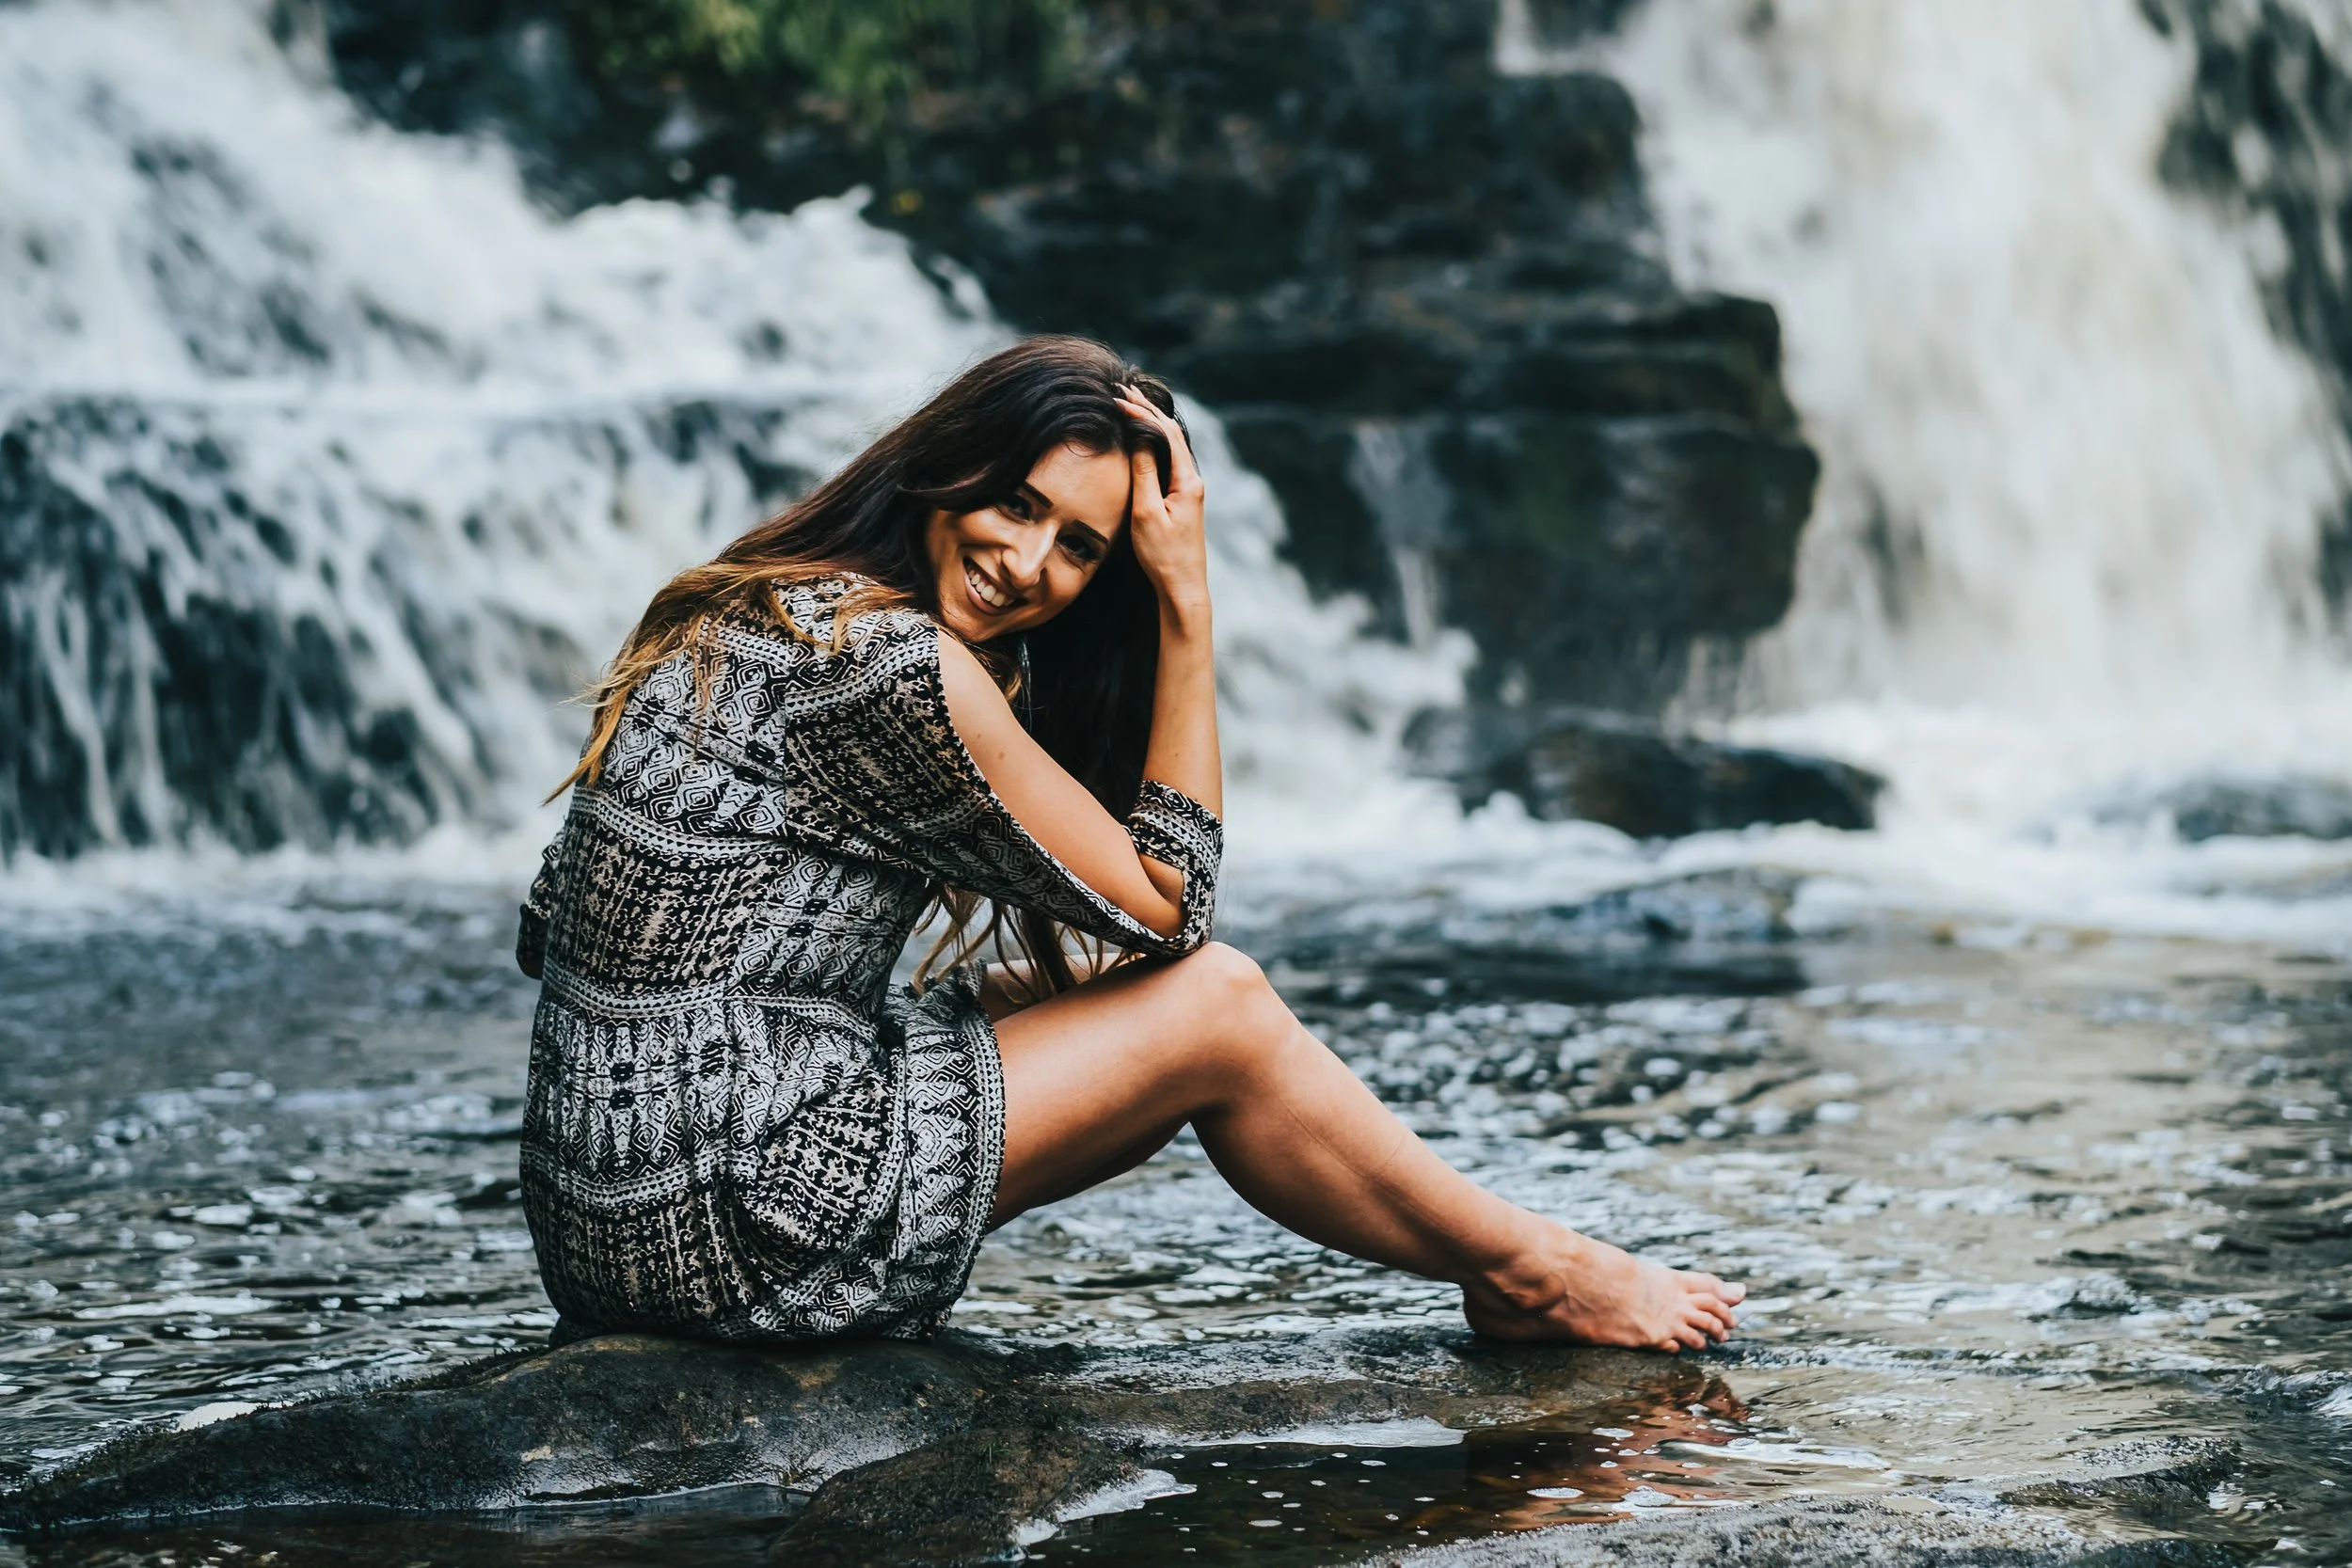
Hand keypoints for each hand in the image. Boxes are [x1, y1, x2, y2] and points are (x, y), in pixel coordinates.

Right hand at [1116, 388, 1209, 621]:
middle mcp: (1192, 481)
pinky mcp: (1181, 500)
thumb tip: (1142, 438)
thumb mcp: (1146, 513)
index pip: (1166, 433)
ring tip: (1130, 405)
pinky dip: (1153, 444)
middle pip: (1171, 435)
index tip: (1119, 398)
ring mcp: (1188, 490)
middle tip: (1123, 391)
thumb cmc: (1163, 555)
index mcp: (1188, 480)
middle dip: (1147, 411)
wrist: (1181, 587)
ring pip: (1170, 446)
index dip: (1143, 412)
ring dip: (1150, 424)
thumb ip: (1145, 473)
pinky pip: (1168, 462)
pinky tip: (1142, 439)